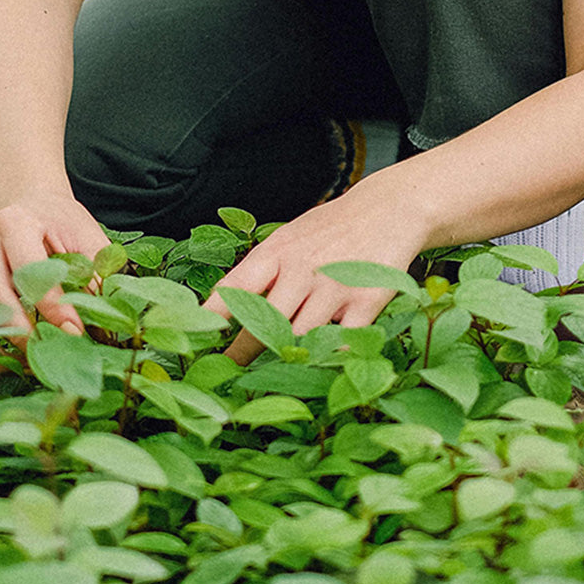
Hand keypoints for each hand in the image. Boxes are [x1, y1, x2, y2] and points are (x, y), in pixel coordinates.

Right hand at [0, 194, 109, 352]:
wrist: (30, 206)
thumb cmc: (62, 224)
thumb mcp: (86, 236)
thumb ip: (96, 269)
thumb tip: (102, 313)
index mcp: (15, 223)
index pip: (30, 270)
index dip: (52, 305)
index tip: (75, 331)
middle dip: (25, 331)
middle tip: (53, 354)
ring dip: (7, 342)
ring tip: (37, 362)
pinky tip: (17, 360)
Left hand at [204, 178, 427, 364]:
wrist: (389, 209)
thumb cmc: (332, 229)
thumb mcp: (290, 237)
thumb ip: (262, 270)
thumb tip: (221, 305)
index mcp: (278, 251)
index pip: (236, 287)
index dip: (212, 316)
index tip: (195, 338)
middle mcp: (303, 269)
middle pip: (263, 322)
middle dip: (241, 352)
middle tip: (225, 371)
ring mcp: (334, 287)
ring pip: (299, 337)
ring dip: (283, 359)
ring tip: (269, 374)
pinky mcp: (366, 302)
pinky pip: (340, 343)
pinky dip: (327, 357)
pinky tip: (317, 365)